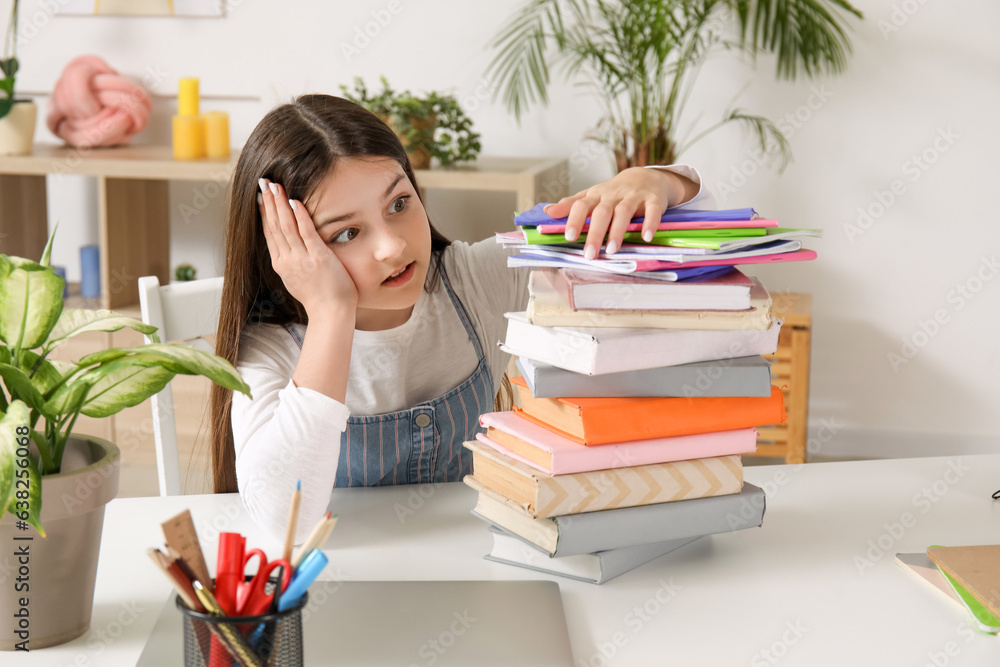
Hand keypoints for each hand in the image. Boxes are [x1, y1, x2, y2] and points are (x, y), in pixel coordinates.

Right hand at [258, 178, 358, 316]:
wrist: (330, 314)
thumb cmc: (320, 299)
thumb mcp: (298, 280)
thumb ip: (293, 264)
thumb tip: (290, 251)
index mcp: (281, 265)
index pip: (269, 233)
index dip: (265, 213)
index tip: (261, 197)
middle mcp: (287, 260)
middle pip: (274, 226)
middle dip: (268, 202)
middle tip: (263, 182)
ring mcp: (301, 259)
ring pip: (286, 226)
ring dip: (280, 203)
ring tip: (275, 185)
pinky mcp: (318, 258)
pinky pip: (306, 233)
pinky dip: (299, 216)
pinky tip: (294, 202)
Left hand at [543, 167, 697, 257]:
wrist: (646, 176)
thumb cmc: (614, 193)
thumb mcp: (592, 196)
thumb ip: (571, 205)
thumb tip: (547, 212)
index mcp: (596, 196)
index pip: (582, 205)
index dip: (575, 220)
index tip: (569, 237)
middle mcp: (613, 195)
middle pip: (602, 212)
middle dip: (595, 233)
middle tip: (590, 254)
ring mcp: (634, 196)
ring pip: (624, 212)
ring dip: (618, 231)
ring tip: (612, 250)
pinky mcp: (653, 200)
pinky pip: (652, 211)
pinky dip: (649, 223)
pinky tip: (646, 237)